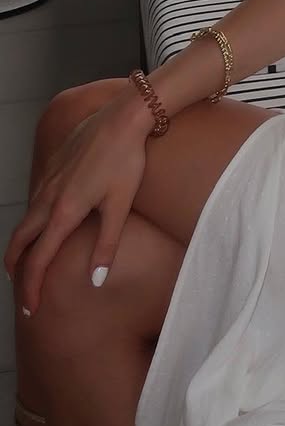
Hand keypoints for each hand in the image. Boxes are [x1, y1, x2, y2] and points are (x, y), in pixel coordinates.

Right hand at [3, 92, 151, 315]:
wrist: (123, 117)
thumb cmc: (126, 160)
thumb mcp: (120, 206)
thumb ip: (107, 245)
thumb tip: (95, 280)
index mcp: (64, 212)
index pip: (39, 260)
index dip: (33, 287)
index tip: (32, 308)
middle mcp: (49, 197)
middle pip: (20, 239)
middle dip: (16, 266)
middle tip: (21, 286)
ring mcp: (49, 179)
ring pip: (26, 217)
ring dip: (22, 241)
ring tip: (29, 257)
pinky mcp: (55, 164)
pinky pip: (36, 198)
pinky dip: (32, 218)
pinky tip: (44, 219)